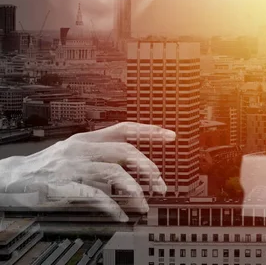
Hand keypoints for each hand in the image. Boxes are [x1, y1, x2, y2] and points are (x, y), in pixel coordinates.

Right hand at [0, 122, 174, 221]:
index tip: (170, 136)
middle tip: (160, 185)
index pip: (124, 128)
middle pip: (125, 151)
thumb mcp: (76, 155)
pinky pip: (95, 196)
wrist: (10, 178)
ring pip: (114, 172)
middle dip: (148, 168)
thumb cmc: (46, 168)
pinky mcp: (62, 185)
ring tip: (144, 205)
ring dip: (134, 190)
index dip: (149, 131)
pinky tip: (121, 215)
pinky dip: (112, 206)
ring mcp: (72, 166)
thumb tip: (134, 173)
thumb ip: (102, 158)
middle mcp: (82, 148)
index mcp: (87, 139)